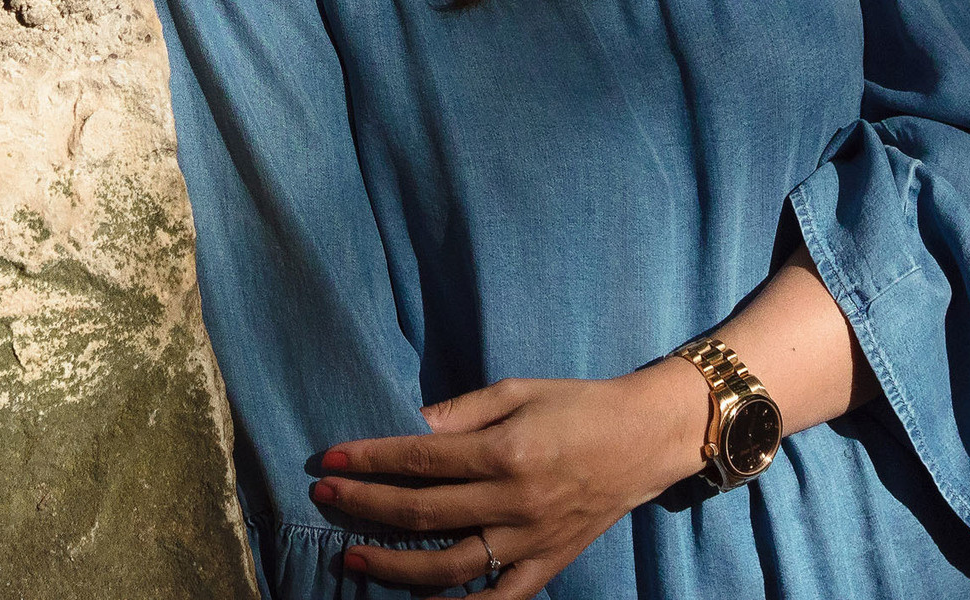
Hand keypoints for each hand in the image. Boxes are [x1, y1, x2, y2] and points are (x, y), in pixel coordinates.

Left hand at [311, 361, 705, 595]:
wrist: (644, 438)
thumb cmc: (577, 404)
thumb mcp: (517, 391)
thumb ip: (460, 412)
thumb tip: (407, 425)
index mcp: (506, 450)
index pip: (421, 459)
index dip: (370, 459)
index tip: (330, 459)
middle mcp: (515, 501)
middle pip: (423, 512)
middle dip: (366, 505)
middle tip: (325, 497)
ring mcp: (530, 540)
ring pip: (450, 566)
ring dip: (394, 565)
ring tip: (352, 556)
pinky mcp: (547, 564)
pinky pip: (499, 599)